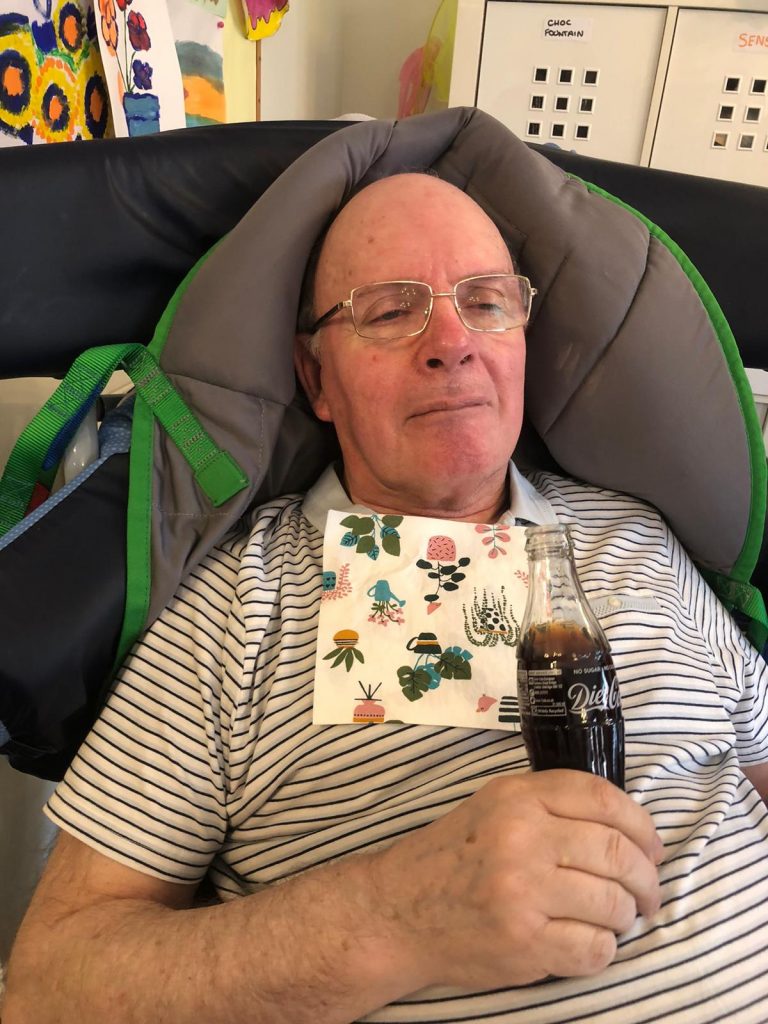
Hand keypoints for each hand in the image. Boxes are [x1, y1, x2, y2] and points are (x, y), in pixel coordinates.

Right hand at [370, 770, 662, 990]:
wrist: (398, 911)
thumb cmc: (452, 856)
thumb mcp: (493, 805)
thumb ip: (550, 804)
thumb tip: (626, 825)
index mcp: (517, 797)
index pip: (602, 799)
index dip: (641, 825)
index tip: (653, 848)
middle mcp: (521, 837)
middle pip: (617, 852)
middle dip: (647, 879)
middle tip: (648, 894)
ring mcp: (522, 892)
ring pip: (612, 904)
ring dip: (626, 917)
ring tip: (616, 919)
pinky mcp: (524, 942)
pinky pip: (594, 949)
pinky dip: (603, 949)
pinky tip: (588, 942)